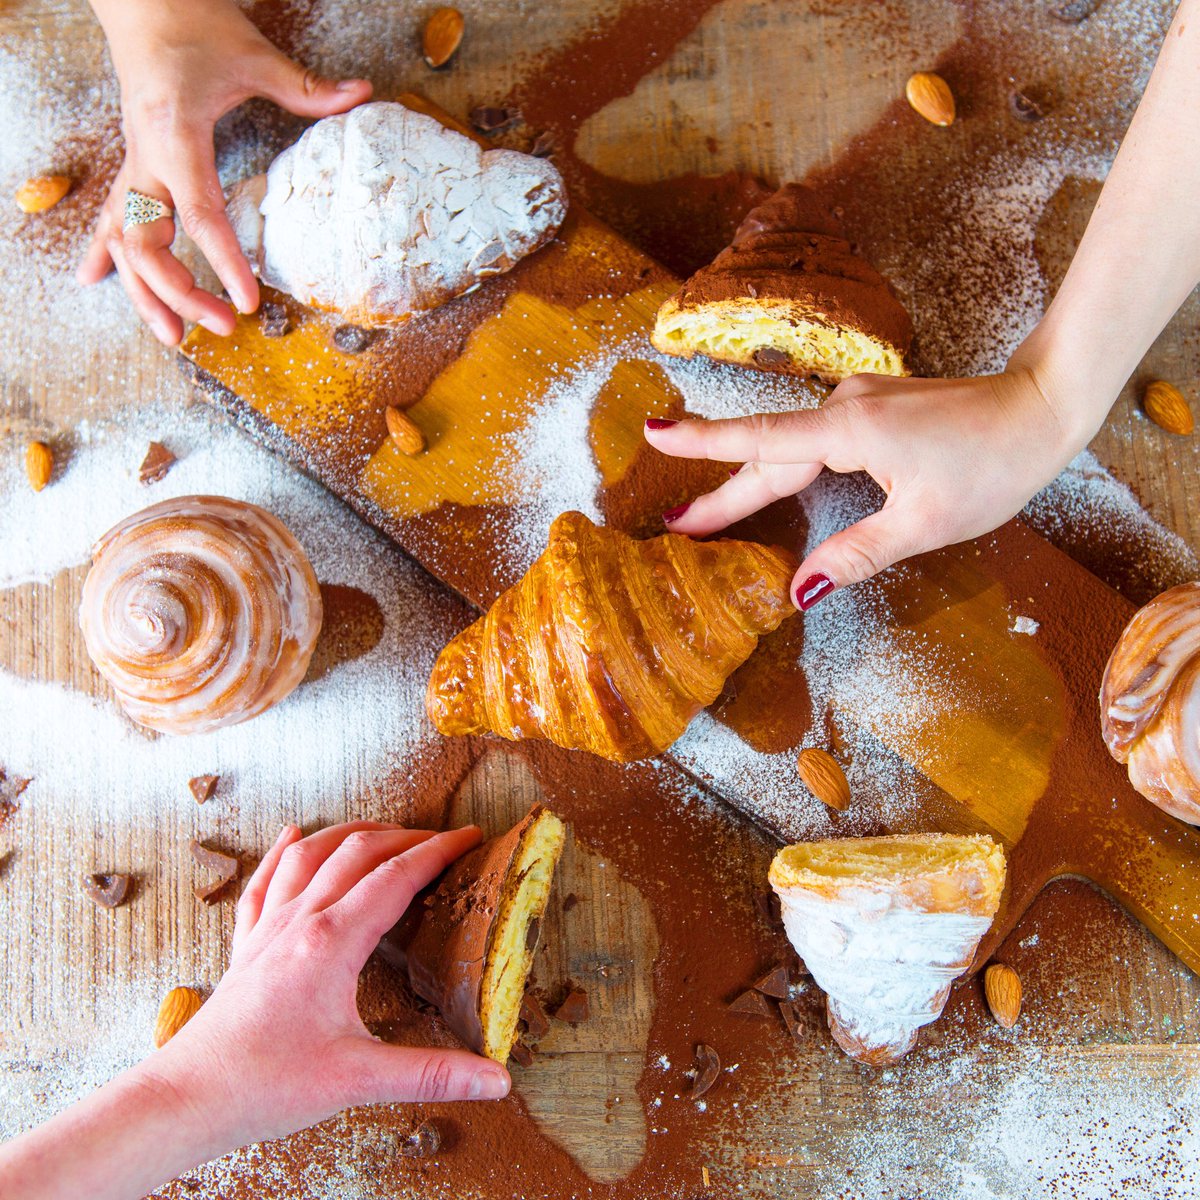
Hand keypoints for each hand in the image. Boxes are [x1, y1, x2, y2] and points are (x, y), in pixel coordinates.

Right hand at [78, 0, 371, 343]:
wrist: (145, 2)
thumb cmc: (196, 26)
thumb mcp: (255, 56)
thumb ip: (306, 87)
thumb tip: (362, 94)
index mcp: (176, 135)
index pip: (199, 213)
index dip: (223, 262)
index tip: (247, 301)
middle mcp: (146, 157)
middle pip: (147, 243)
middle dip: (179, 293)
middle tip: (221, 326)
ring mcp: (134, 164)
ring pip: (123, 241)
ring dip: (142, 293)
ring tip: (172, 337)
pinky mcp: (131, 165)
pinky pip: (110, 216)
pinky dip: (101, 251)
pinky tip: (92, 280)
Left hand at [149, 821, 509, 1149]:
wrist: (187, 1099)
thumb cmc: (266, 1087)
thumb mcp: (358, 1080)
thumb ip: (431, 1074)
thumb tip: (497, 1079)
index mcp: (332, 942)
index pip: (397, 877)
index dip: (439, 852)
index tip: (471, 836)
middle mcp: (300, 921)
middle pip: (358, 853)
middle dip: (406, 837)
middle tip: (442, 840)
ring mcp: (268, 929)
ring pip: (311, 854)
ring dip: (352, 834)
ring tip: (384, 829)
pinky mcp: (246, 946)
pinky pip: (265, 881)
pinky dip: (283, 852)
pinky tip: (291, 834)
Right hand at [644, 364, 1092, 608]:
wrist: (1043, 407)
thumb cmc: (993, 464)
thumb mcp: (925, 523)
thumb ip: (857, 553)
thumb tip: (800, 590)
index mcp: (851, 431)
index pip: (762, 442)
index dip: (704, 443)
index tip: (654, 433)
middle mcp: (846, 406)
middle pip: (769, 454)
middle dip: (723, 491)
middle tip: (678, 523)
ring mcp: (859, 402)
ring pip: (791, 447)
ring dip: (753, 479)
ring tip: (711, 514)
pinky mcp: (874, 408)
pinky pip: (815, 440)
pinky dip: (786, 465)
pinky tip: (774, 482)